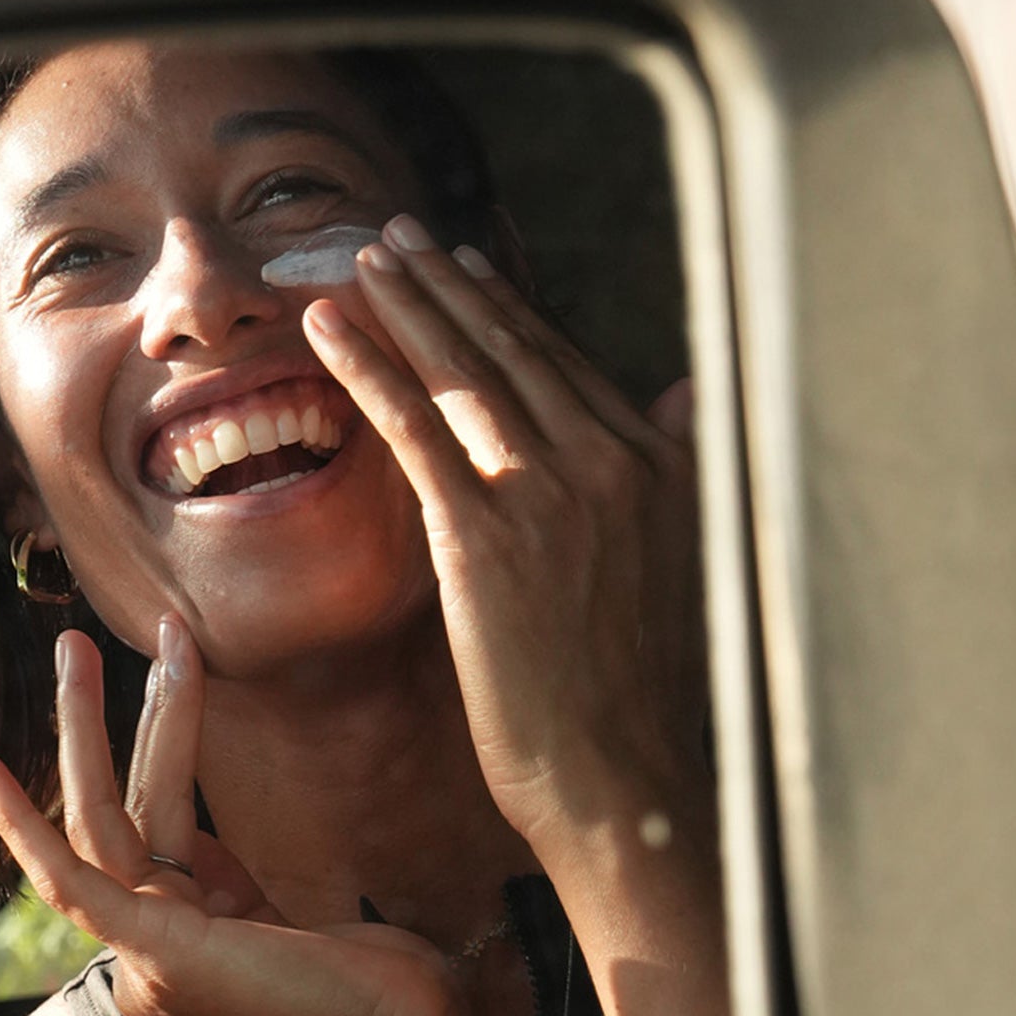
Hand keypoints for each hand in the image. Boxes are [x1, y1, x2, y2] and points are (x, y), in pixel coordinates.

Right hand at [0, 624, 536, 1015]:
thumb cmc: (379, 986)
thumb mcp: (291, 914)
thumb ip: (233, 882)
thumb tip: (200, 841)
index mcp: (184, 948)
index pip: (152, 831)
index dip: (158, 744)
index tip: (176, 667)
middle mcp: (150, 956)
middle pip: (113, 816)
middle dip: (97, 723)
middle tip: (77, 642)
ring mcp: (145, 958)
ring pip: (95, 824)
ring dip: (82, 729)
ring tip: (73, 647)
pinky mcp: (151, 952)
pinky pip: (69, 878)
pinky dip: (20, 822)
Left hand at [303, 221, 709, 868]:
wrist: (618, 780)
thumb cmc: (634, 697)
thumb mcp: (680, 562)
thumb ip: (678, 467)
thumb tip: (685, 394)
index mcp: (661, 466)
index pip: (565, 365)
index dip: (506, 309)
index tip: (463, 265)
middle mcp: (613, 463)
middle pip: (514, 350)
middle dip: (447, 284)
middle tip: (396, 235)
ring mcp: (550, 496)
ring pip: (464, 372)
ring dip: (405, 305)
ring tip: (361, 260)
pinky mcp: (488, 536)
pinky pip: (417, 427)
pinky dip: (370, 368)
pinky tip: (329, 330)